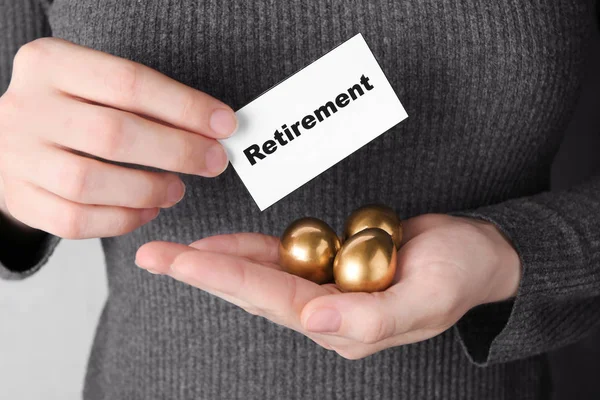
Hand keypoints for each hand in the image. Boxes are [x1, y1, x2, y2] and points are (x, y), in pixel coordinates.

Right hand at [0, 38, 236, 238]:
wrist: (13, 138)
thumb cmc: (75, 109)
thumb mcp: (97, 85)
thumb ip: (148, 101)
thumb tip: (215, 128)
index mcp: (52, 64)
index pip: (129, 82)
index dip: (185, 107)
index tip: (224, 125)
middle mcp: (28, 108)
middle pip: (113, 134)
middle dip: (177, 151)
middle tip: (213, 162)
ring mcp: (18, 157)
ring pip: (90, 183)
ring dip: (149, 189)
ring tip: (178, 189)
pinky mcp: (21, 199)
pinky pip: (75, 221)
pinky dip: (122, 220)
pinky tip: (148, 209)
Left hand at [135, 214, 520, 358]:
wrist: (475, 254)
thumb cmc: (459, 272)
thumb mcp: (428, 296)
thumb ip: (371, 320)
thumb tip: (312, 322)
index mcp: (347, 327)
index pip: (275, 300)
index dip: (227, 277)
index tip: (185, 259)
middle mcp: (327, 314)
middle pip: (253, 291)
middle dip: (203, 272)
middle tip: (155, 256)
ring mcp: (326, 291)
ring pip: (259, 276)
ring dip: (216, 261)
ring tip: (172, 252)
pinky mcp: (329, 268)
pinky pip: (282, 259)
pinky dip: (249, 249)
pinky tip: (221, 244)